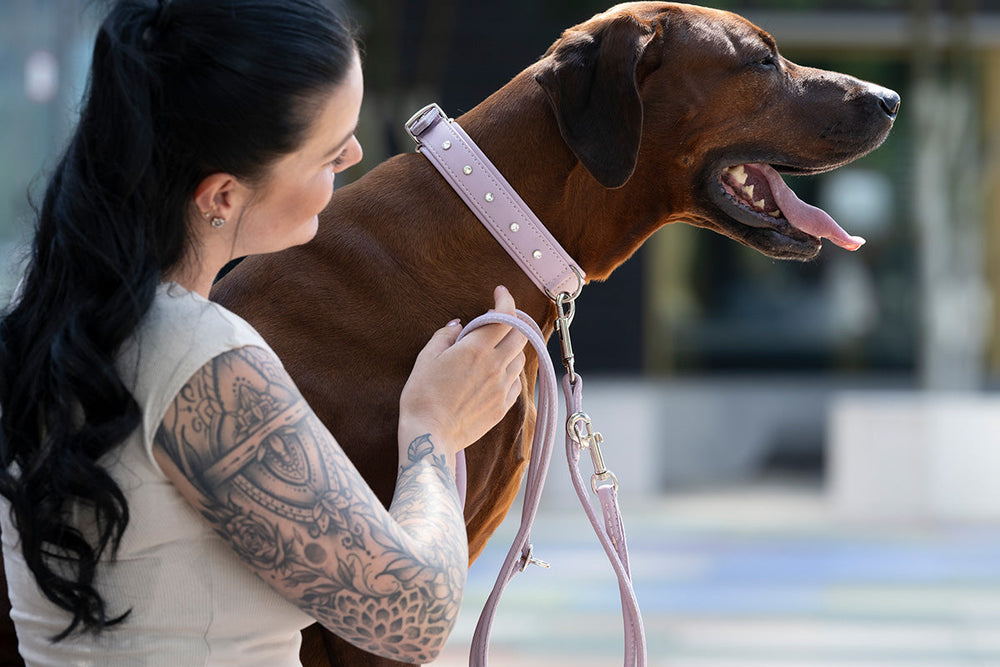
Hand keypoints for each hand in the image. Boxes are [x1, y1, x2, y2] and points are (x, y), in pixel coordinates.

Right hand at [398, 286, 526, 459]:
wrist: (430, 436)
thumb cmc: (421, 397)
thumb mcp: (426, 359)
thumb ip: (445, 336)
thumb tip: (457, 325)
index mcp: (476, 349)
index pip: (504, 316)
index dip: (506, 300)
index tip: (500, 292)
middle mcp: (495, 366)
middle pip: (520, 335)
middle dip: (514, 322)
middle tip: (499, 320)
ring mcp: (502, 387)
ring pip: (520, 358)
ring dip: (511, 347)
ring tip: (494, 348)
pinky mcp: (502, 407)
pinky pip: (516, 382)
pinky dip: (510, 372)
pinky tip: (495, 374)